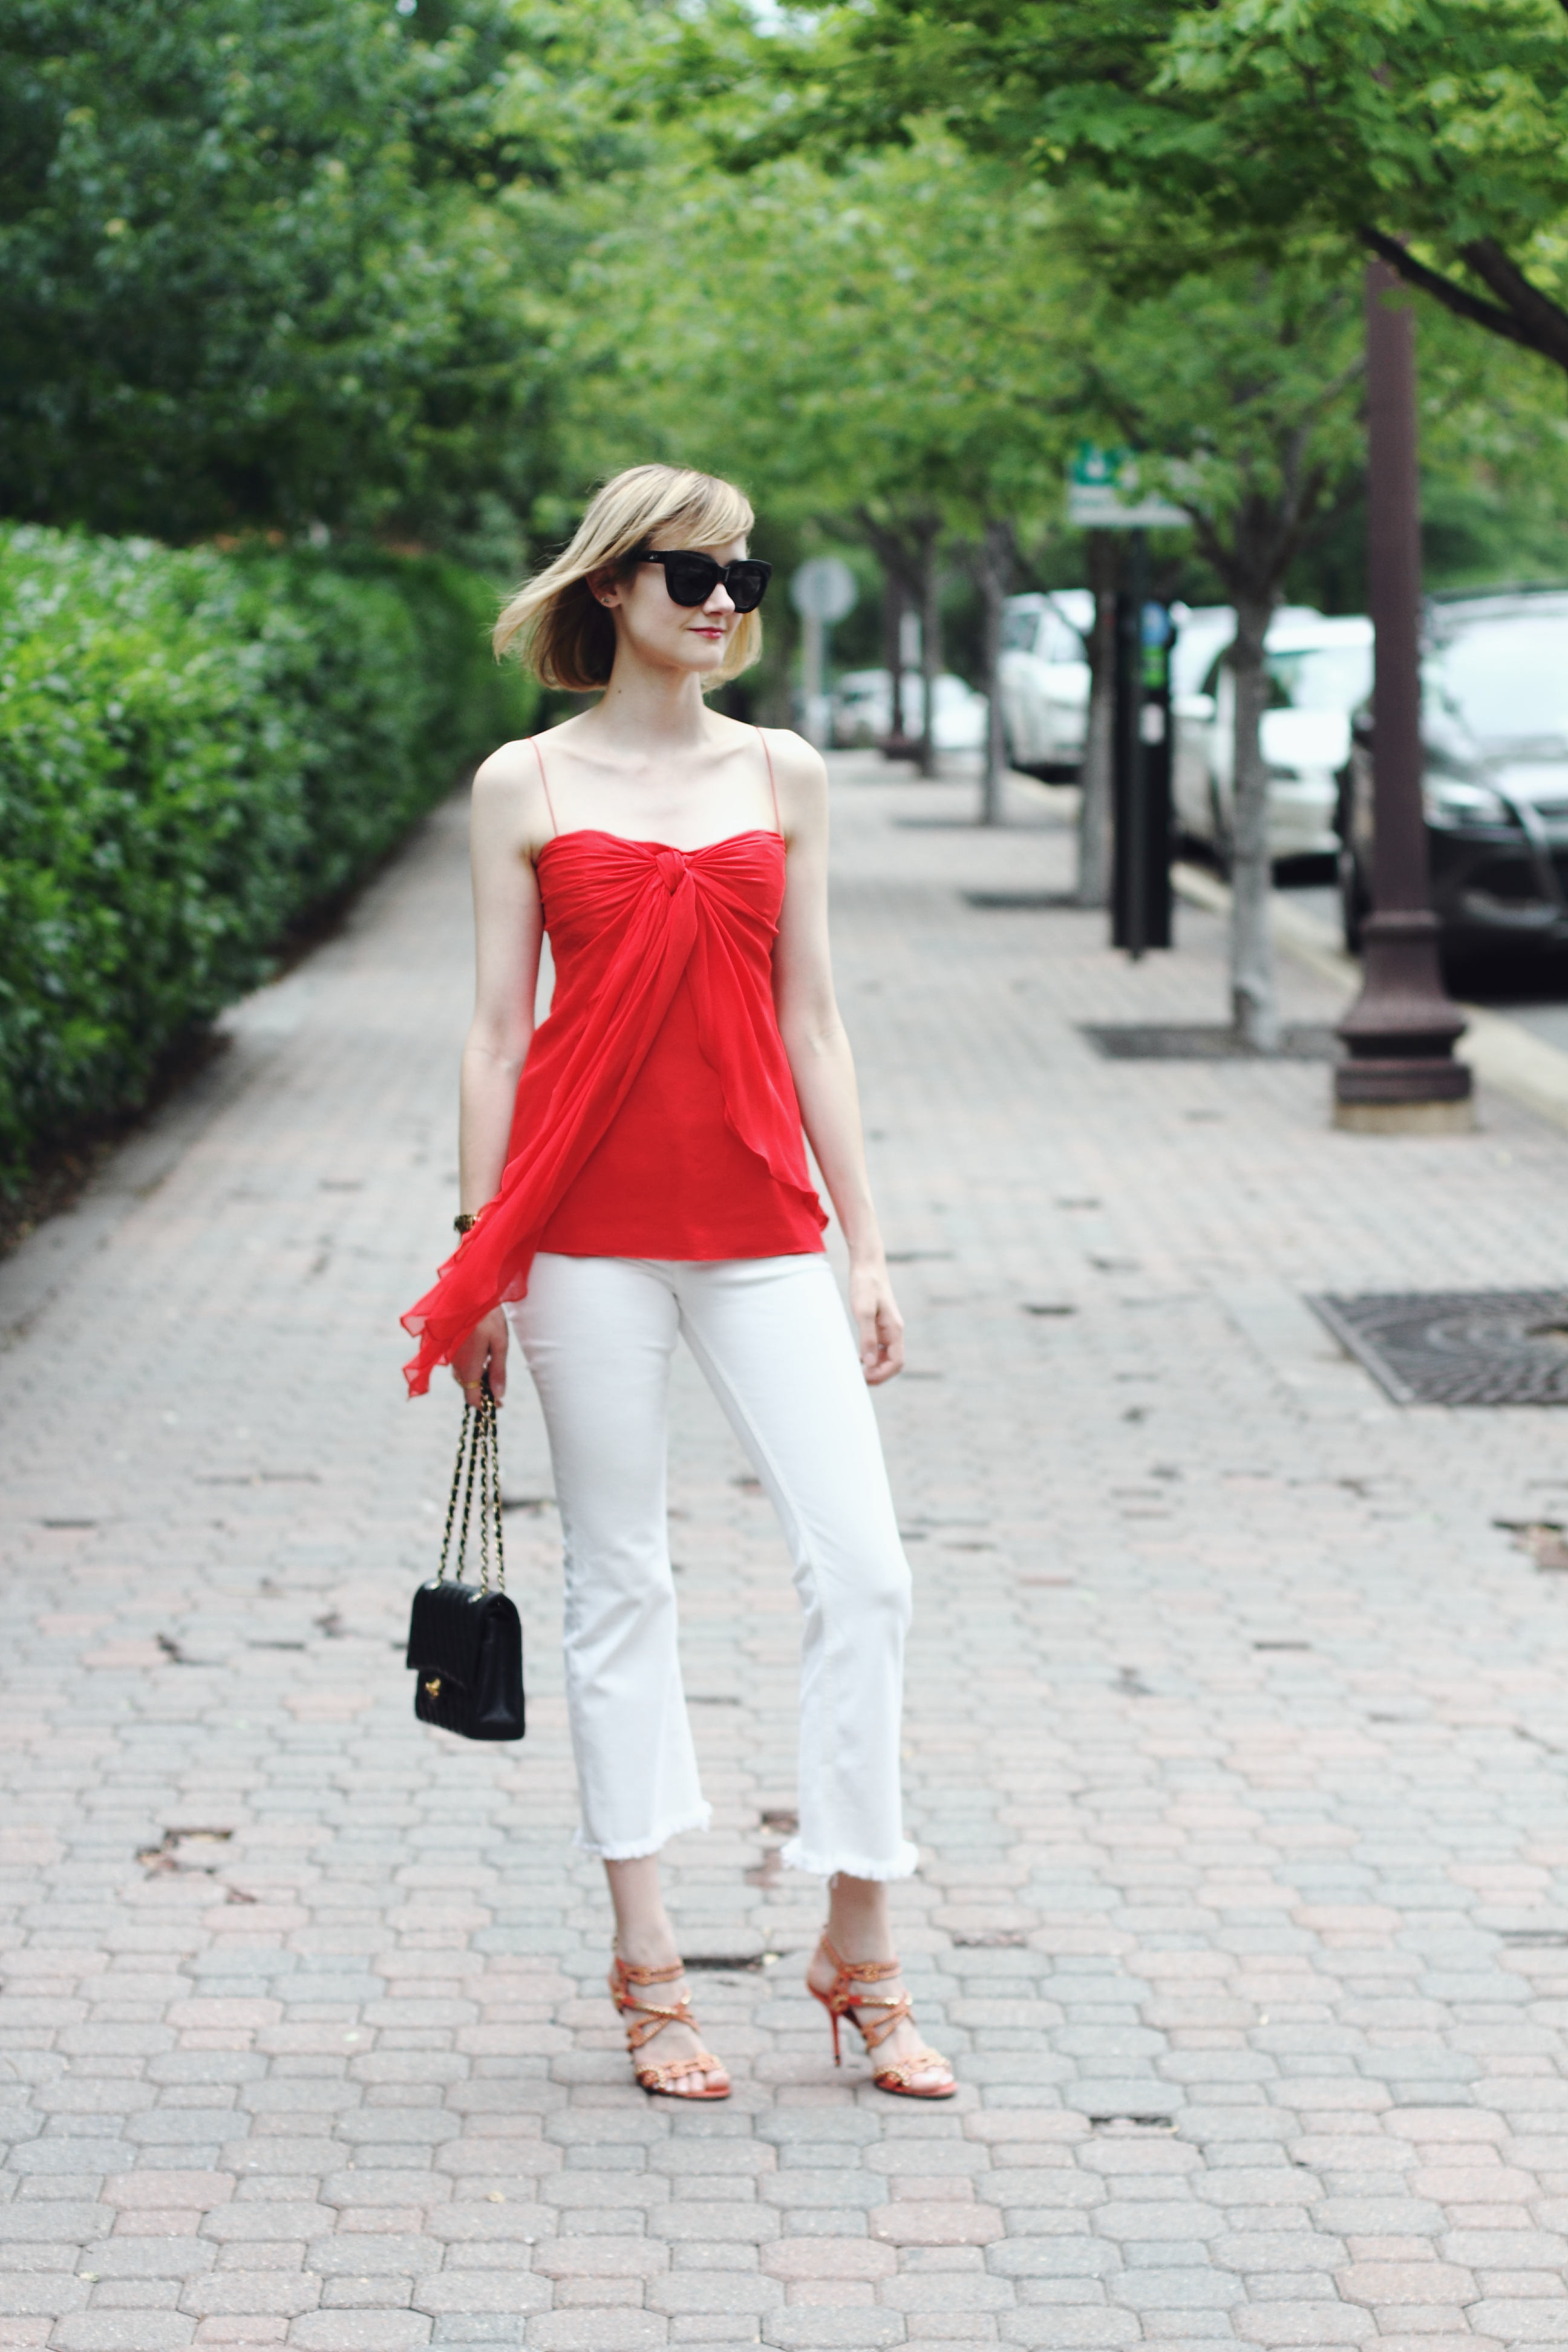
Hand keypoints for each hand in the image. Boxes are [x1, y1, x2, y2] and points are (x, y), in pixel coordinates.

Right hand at [451, 1306, 508, 1405]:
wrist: (468, 1294)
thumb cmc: (488, 1317)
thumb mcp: (500, 1344)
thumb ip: (498, 1371)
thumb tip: (499, 1395)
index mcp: (469, 1366)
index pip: (471, 1398)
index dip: (484, 1406)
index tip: (497, 1407)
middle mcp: (456, 1365)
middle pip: (467, 1389)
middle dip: (482, 1394)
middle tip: (499, 1392)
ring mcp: (451, 1356)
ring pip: (463, 1377)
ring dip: (477, 1381)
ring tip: (492, 1374)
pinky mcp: (450, 1348)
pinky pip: (460, 1366)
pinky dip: (471, 1369)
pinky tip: (483, 1359)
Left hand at [849, 1261, 903, 1385]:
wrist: (867, 1265)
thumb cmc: (865, 1286)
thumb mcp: (863, 1311)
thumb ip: (867, 1338)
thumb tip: (869, 1363)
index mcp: (895, 1330)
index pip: (897, 1362)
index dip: (882, 1375)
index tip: (864, 1378)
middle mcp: (894, 1331)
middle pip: (893, 1363)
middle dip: (879, 1375)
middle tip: (859, 1380)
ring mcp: (888, 1328)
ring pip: (887, 1356)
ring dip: (875, 1367)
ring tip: (857, 1372)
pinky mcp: (880, 1324)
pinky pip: (880, 1347)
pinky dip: (872, 1357)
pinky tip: (858, 1358)